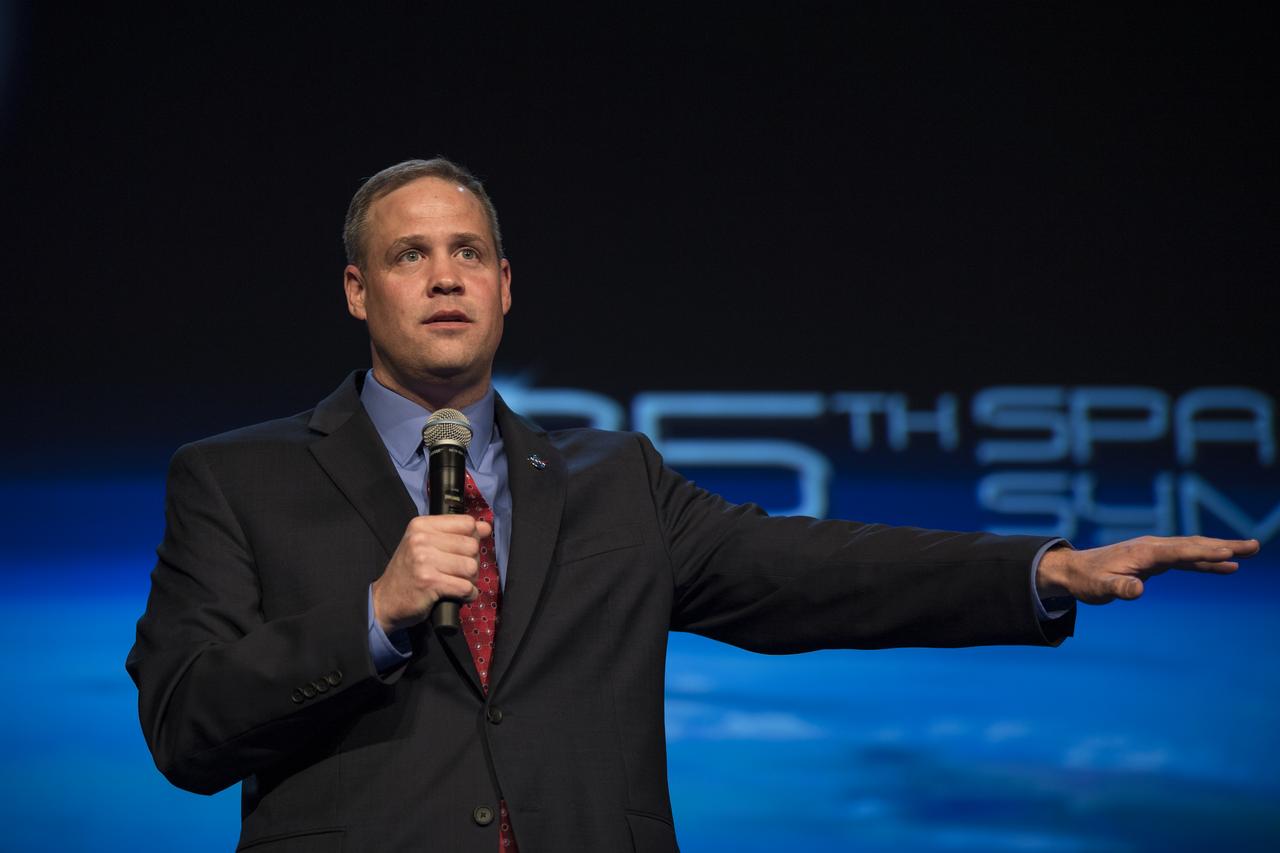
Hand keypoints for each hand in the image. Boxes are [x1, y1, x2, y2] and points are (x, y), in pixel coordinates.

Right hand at [371, 515, 491, 632]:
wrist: (384, 601)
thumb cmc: (409, 573)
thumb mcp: (427, 546)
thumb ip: (456, 534)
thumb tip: (485, 527)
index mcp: (422, 525)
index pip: (467, 523)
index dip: (472, 539)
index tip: (462, 551)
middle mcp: (421, 539)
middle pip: (472, 546)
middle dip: (472, 563)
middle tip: (457, 573)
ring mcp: (424, 560)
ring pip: (471, 567)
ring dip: (470, 580)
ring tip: (456, 583)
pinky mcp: (429, 582)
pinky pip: (465, 587)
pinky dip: (467, 595)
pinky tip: (457, 595)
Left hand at [1037, 535, 1259, 603]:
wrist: (1074, 570)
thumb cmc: (1087, 580)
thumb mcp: (1100, 589)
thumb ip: (1119, 589)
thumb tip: (1137, 591)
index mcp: (1144, 553)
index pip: (1180, 551)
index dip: (1205, 552)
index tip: (1230, 551)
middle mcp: (1153, 547)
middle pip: (1194, 545)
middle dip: (1224, 545)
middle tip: (1254, 546)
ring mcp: (1155, 551)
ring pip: (1193, 549)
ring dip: (1221, 550)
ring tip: (1250, 551)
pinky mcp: (1155, 559)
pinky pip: (1186, 559)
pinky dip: (1206, 561)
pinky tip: (1226, 566)